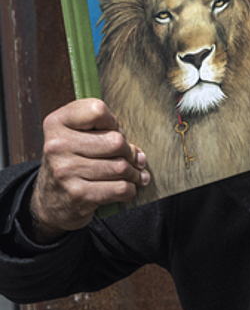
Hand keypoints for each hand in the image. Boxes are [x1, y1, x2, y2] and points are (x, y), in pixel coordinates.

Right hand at [29, 99, 149, 240]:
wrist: (50, 199)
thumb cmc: (71, 161)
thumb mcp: (75, 136)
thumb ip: (103, 131)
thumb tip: (138, 155)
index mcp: (57, 123)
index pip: (97, 110)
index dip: (113, 122)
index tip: (114, 132)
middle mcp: (57, 145)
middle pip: (116, 141)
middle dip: (130, 152)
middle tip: (134, 159)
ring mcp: (66, 171)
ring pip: (121, 167)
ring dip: (134, 173)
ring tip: (135, 175)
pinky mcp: (78, 194)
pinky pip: (120, 188)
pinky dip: (130, 189)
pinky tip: (128, 188)